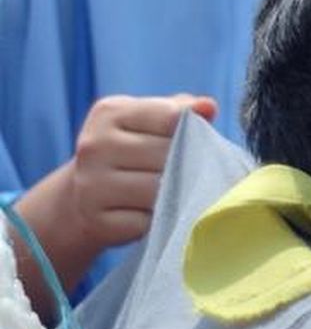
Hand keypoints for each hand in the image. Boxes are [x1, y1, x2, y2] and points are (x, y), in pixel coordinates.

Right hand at [66, 94, 217, 248]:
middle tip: (190, 170)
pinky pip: (146, 222)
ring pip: (157, 190)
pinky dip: (159, 220)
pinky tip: (155, 213)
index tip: (197, 138)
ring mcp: (91, 185)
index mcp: (110, 113)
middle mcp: (94, 146)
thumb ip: (182, 110)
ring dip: (175, 194)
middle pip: (165, 155)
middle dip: (185, 164)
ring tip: (175, 190)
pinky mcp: (96, 221)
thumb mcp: (152, 121)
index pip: (170, 117)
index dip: (191, 130)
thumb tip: (207, 106)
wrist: (85, 196)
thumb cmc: (134, 150)